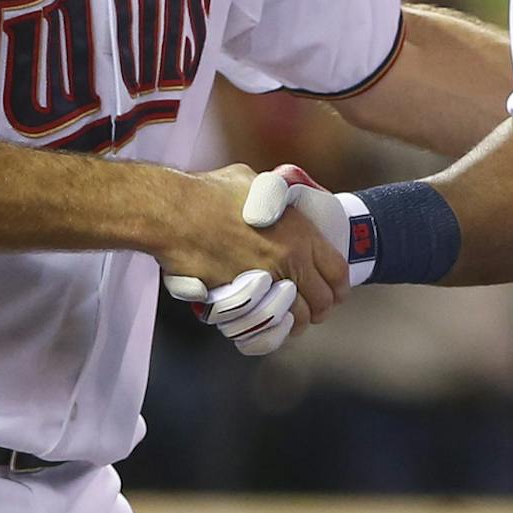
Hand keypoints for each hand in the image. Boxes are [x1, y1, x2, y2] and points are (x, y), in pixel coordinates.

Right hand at [153, 164, 350, 352]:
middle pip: (322, 299)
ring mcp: (265, 281)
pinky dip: (271, 329)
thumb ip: (275, 195)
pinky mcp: (240, 298)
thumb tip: (277, 196)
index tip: (335, 292)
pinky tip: (268, 325)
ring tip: (291, 323)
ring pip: (297, 317)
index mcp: (300, 232)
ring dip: (296, 323)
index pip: (337, 270)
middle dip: (321, 308)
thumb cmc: (209, 192)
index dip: (339, 286)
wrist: (174, 213)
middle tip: (314, 311)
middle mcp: (289, 258)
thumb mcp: (255, 182)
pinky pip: (266, 324)